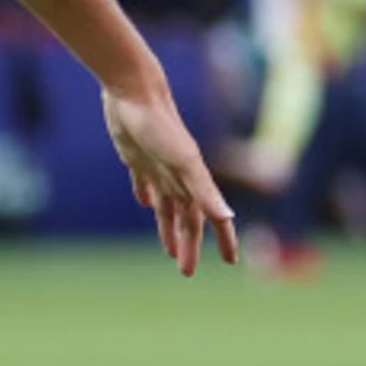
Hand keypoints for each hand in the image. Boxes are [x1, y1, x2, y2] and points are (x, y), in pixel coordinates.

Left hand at [104, 83, 240, 275]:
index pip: (211, 218)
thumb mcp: (184, 163)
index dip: (223, 239)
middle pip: (186, 219)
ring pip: (166, 206)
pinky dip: (145, 195)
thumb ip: (205, 191)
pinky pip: (143, 183)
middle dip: (188, 244)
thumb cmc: (161, 127)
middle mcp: (178, 177)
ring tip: (168, 249)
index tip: (230, 261)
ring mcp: (157, 168)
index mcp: (193, 180)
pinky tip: (143, 201)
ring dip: (168, 227)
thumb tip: (227, 218)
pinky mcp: (136, 158)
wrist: (134, 93)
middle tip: (186, 271)